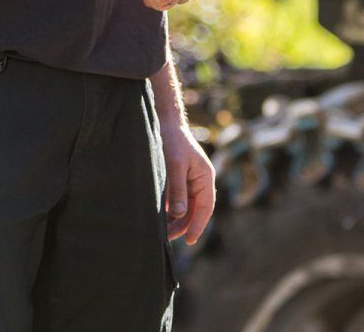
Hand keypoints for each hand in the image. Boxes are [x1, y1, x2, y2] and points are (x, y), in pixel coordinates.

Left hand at [161, 121, 215, 244]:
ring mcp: (188, 182)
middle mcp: (199, 182)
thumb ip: (177, 189)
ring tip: (161, 231)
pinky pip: (176, 201)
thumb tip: (179, 214)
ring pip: (184, 208)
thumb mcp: (174, 165)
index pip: (205, 207)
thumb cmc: (172, 140)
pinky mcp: (177, 181)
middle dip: (183, 226)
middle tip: (167, 238)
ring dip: (175, 220)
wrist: (163, 122)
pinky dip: (169, 211)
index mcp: (205, 177)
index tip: (189, 240)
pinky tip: (158, 218)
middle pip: (194, 211)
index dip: (198, 225)